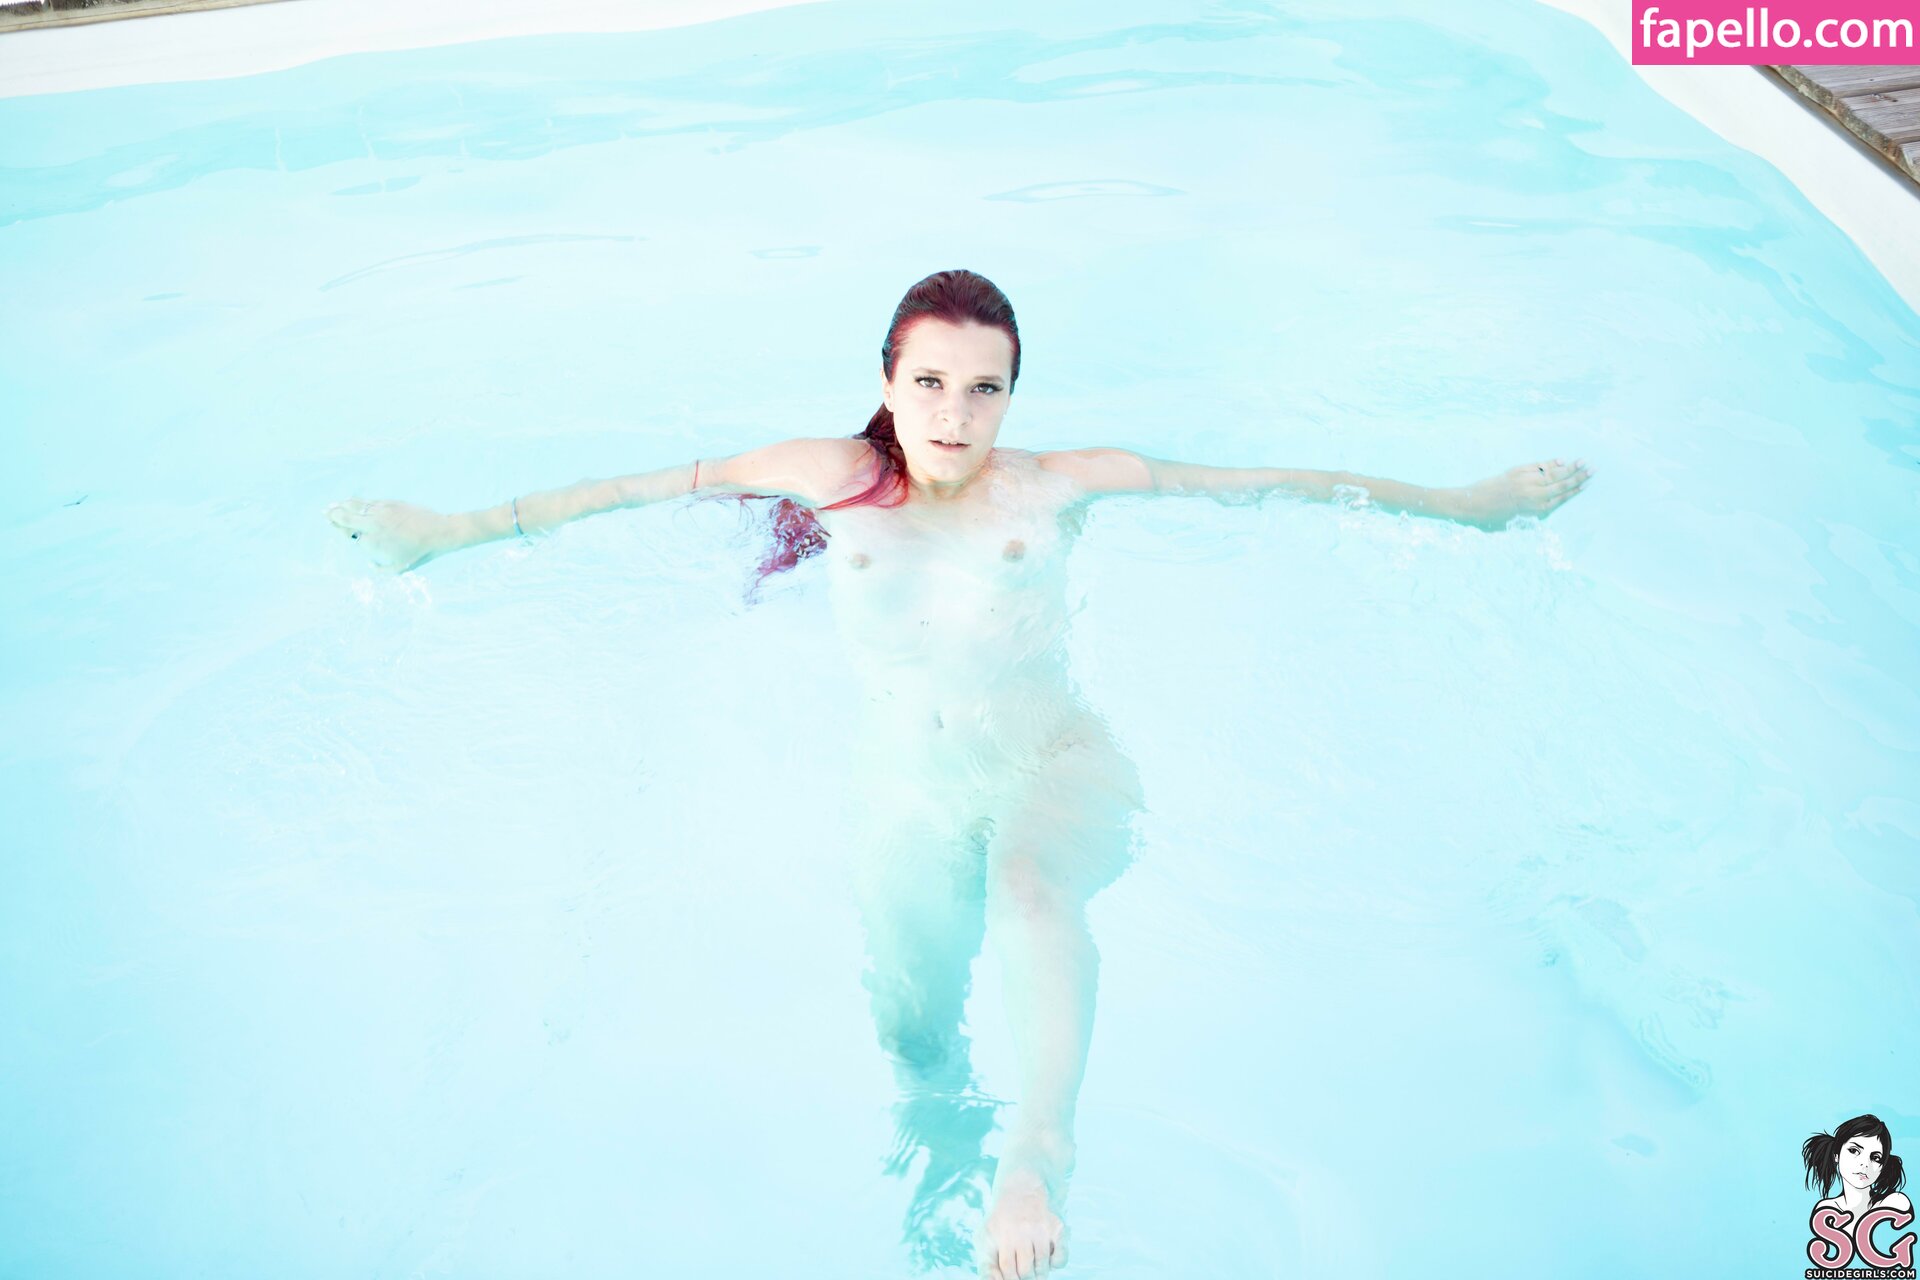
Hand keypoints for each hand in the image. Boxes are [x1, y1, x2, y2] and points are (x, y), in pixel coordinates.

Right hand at [325, 498, 452, 571]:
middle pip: (346, 518)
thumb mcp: (401, 568)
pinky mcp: (390, 503)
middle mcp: (374, 526)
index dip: (339, 530)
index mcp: (374, 542)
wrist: (441, 532)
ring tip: (331, 506)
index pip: (349, 534)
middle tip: (324, 513)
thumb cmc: (421, 553)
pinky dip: (356, 502)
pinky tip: (349, 501)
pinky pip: (368, 501)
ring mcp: (381, 512)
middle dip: (333, 515)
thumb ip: (381, 570)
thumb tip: (368, 563)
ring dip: (341, 506)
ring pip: (355, 506)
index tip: (333, 526)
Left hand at [1459, 458, 1591, 528]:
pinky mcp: (1515, 472)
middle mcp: (1533, 495)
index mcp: (1534, 510)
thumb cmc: (1488, 521)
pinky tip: (1560, 460)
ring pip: (1551, 473)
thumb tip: (1542, 517)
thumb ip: (1529, 521)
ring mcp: (1524, 481)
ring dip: (1568, 467)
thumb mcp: (1512, 527)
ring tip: (1583, 461)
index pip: (1560, 498)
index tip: (1587, 484)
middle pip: (1561, 484)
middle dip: (1578, 476)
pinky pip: (1536, 466)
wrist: (1467, 505)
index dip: (1574, 491)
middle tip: (1594, 468)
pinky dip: (1549, 463)